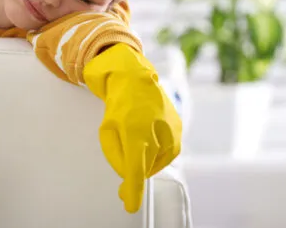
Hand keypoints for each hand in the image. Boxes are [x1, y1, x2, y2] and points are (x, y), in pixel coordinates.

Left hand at [84, 43, 181, 212]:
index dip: (133, 190)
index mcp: (136, 132)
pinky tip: (148, 138)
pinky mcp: (178, 133)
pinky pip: (165, 155)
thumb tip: (128, 176)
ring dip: (145, 161)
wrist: (137, 80)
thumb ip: (115, 157)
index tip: (130, 205)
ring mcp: (171, 133)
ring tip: (136, 139)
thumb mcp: (107, 131)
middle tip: (123, 182)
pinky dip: (155, 153)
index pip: (135, 169)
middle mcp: (157, 133)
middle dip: (133, 176)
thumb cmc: (119, 105)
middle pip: (144, 168)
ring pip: (155, 163)